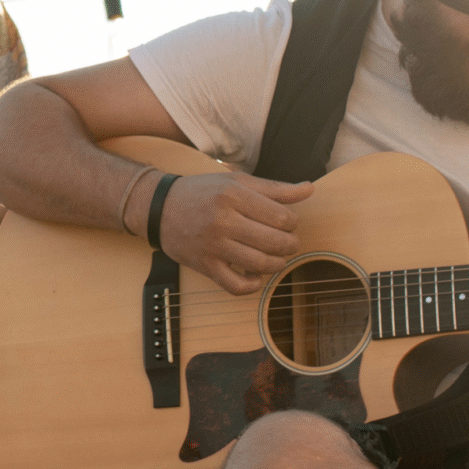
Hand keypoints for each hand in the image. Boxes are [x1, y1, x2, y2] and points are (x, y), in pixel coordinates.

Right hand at [157, 170, 312, 295]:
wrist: (159, 207)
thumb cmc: (203, 192)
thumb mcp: (237, 182)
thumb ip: (275, 188)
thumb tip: (309, 189)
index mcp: (233, 195)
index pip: (282, 218)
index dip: (292, 223)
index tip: (285, 222)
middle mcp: (222, 220)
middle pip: (275, 242)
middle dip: (290, 245)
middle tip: (286, 241)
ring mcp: (213, 245)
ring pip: (261, 265)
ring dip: (277, 264)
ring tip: (274, 257)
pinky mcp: (205, 266)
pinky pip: (237, 286)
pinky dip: (253, 285)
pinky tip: (255, 275)